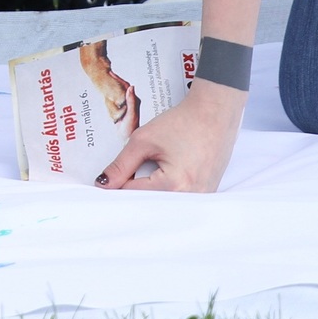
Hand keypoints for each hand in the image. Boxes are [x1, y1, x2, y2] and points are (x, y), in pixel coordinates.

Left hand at [94, 82, 245, 192]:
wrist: (215, 114)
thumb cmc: (183, 123)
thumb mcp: (144, 140)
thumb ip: (121, 165)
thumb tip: (103, 184)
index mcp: (174, 185)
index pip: (133, 195)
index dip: (116, 185)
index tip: (107, 181)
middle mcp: (191, 198)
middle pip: (150, 204)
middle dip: (134, 192)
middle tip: (126, 176)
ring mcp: (202, 198)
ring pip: (165, 204)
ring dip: (151, 193)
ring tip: (147, 174)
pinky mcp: (206, 194)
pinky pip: (180, 200)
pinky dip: (167, 191)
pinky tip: (163, 177)